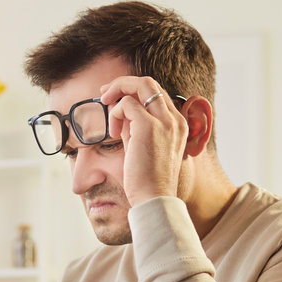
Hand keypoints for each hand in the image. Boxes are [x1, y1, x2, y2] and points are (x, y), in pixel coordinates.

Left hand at [100, 75, 188, 205]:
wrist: (154, 199)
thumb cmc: (147, 179)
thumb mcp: (144, 145)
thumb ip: (136, 125)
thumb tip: (120, 109)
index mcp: (178, 124)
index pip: (156, 93)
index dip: (133, 91)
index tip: (114, 99)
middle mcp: (175, 119)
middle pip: (149, 82)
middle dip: (122, 84)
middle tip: (103, 95)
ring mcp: (164, 121)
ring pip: (139, 85)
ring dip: (116, 95)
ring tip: (108, 116)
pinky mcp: (149, 126)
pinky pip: (126, 104)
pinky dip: (114, 113)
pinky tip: (114, 132)